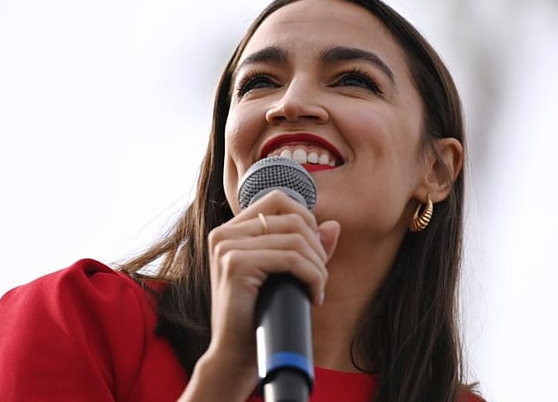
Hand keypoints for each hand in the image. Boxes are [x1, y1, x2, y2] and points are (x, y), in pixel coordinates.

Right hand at [180, 190, 339, 401]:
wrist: (235, 357)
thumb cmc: (258, 318)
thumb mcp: (284, 277)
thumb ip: (306, 249)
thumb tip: (333, 225)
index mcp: (230, 231)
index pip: (278, 200)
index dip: (307, 220)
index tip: (314, 255)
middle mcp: (224, 233)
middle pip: (292, 217)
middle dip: (317, 247)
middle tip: (320, 277)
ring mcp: (227, 247)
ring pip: (295, 238)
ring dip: (318, 265)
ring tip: (318, 289)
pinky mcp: (235, 264)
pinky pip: (290, 258)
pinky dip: (313, 276)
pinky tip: (315, 295)